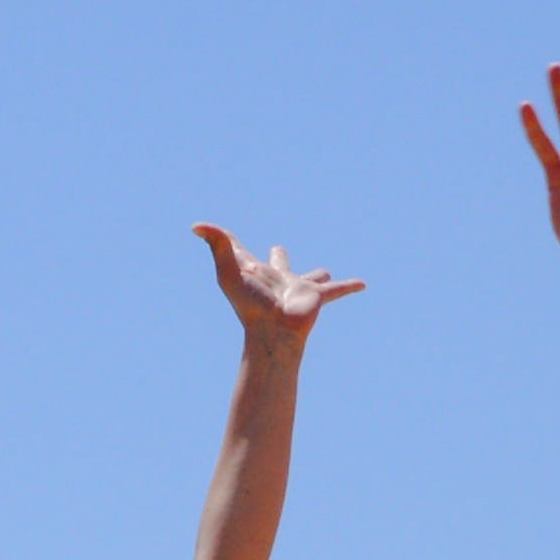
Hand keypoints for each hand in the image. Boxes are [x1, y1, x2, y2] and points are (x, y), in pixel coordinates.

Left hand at [192, 224, 362, 337]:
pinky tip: (363, 284)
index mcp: (255, 274)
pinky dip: (350, 286)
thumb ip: (217, 244)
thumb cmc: (250, 305)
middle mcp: (277, 280)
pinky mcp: (317, 297)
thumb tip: (196, 225)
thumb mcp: (229, 271)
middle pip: (279, 265)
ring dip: (319, 276)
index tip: (223, 234)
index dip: (230, 243)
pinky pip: (338, 291)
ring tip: (325, 274)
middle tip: (278, 249)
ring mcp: (298, 289)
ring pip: (311, 278)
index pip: (242, 253)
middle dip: (280, 258)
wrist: (274, 333)